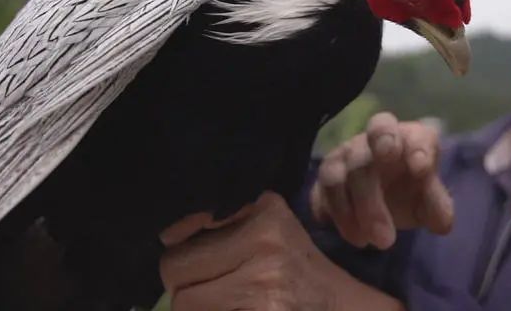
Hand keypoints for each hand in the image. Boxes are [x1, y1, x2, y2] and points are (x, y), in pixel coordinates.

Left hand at [159, 192, 403, 310]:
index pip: (183, 230)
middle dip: (184, 284)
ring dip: (198, 309)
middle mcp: (265, 238)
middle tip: (214, 288)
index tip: (187, 255)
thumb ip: (220, 224)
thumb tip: (166, 235)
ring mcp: (266, 280)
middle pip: (175, 269)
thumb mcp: (268, 231)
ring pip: (184, 302)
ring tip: (229, 302)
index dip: (179, 249)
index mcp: (264, 209)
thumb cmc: (297, 270)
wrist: (344, 308)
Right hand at [311, 112, 452, 249]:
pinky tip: (349, 234)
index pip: (397, 129)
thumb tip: (442, 223)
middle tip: (385, 240)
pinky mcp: (322, 183)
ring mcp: (341, 159)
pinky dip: (330, 214)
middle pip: (360, 160)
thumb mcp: (431, 202)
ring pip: (332, 175)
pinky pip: (317, 194)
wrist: (389, 201)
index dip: (405, 144)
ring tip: (364, 242)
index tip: (421, 169)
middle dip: (370, 201)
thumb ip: (437, 206)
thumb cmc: (413, 192)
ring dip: (346, 212)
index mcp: (400, 137)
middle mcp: (366, 142)